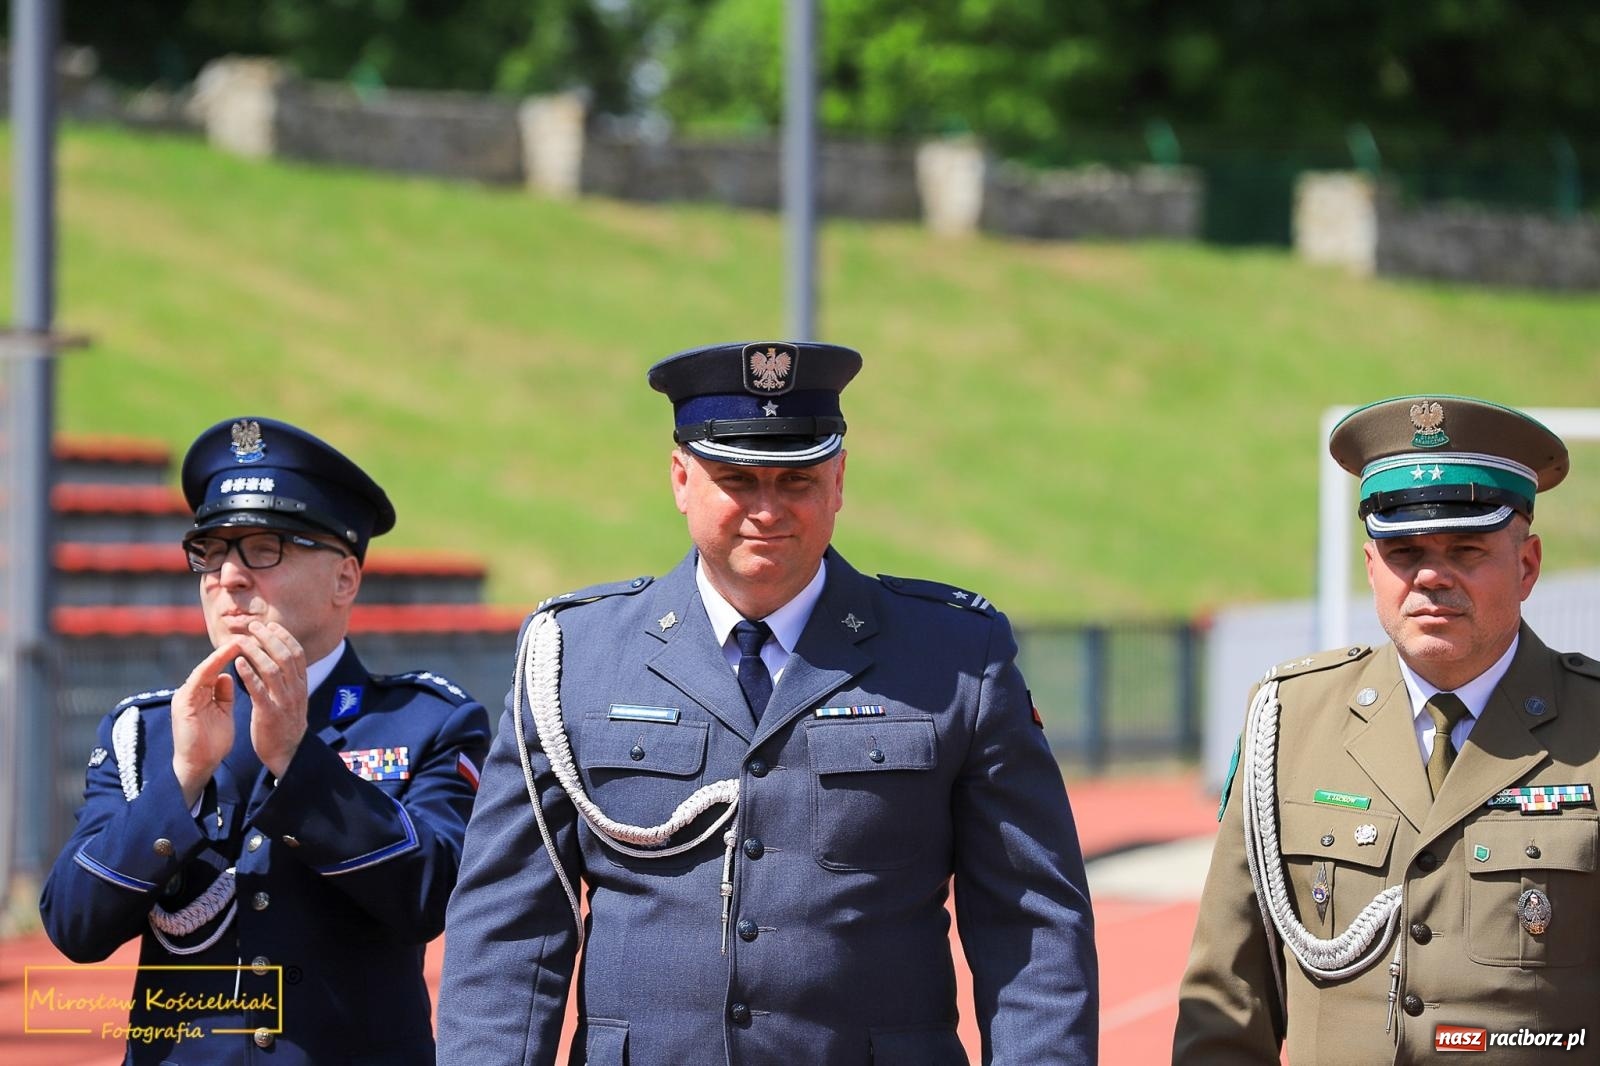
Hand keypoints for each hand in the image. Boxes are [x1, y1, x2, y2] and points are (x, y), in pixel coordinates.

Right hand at [171, 641, 242, 807]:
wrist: (197, 765)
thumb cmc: (211, 741)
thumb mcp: (222, 712)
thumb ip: (224, 694)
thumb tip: (230, 676)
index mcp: (202, 693)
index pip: (219, 667)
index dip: (235, 655)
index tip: (254, 644)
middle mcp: (192, 691)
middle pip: (211, 664)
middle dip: (229, 649)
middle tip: (248, 635)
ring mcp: (186, 696)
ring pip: (204, 668)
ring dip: (221, 655)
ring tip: (238, 642)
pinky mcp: (183, 704)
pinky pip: (198, 681)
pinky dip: (211, 669)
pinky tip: (224, 660)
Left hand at [236, 620, 309, 778]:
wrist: (288, 754)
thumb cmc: (285, 725)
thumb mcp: (293, 699)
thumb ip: (287, 680)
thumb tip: (277, 659)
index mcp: (301, 685)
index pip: (296, 653)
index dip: (284, 636)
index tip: (270, 625)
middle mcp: (296, 690)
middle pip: (285, 656)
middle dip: (269, 638)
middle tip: (253, 626)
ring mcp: (284, 702)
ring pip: (272, 669)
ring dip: (256, 652)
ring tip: (241, 641)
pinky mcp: (270, 714)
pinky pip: (259, 690)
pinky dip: (249, 674)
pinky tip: (238, 663)